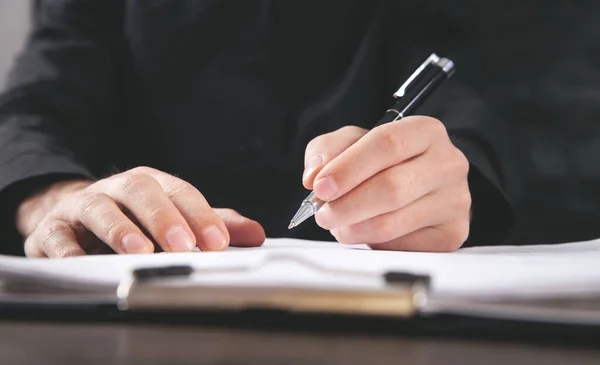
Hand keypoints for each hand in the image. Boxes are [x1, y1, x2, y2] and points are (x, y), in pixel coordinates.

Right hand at [17, 167, 264, 257]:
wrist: (74, 217)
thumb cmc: (134, 219)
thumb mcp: (177, 219)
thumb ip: (214, 226)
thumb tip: (256, 235)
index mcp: (152, 184)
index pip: (180, 193)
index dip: (200, 215)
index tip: (218, 242)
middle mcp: (118, 188)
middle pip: (142, 191)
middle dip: (164, 217)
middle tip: (184, 244)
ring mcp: (83, 206)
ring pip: (100, 208)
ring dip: (121, 229)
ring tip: (141, 251)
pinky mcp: (52, 228)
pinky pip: (57, 235)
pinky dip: (69, 248)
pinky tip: (83, 261)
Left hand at [303, 117, 470, 251]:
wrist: (419, 185)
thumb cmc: (382, 162)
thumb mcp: (351, 143)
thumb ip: (327, 151)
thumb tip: (314, 177)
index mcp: (425, 131)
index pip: (386, 144)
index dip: (348, 168)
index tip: (320, 188)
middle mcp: (448, 163)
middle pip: (392, 187)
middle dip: (347, 205)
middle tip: (323, 215)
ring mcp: (455, 201)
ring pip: (394, 223)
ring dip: (354, 229)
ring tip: (337, 226)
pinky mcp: (453, 234)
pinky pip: (403, 247)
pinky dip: (374, 244)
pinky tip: (365, 233)